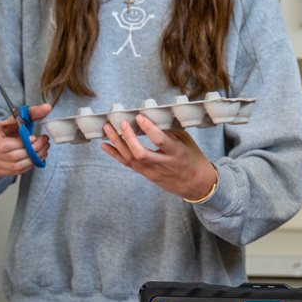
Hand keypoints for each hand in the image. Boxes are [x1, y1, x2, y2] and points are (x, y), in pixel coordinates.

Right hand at [0, 103, 51, 176]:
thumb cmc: (3, 129)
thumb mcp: (13, 119)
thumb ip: (30, 113)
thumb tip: (48, 107)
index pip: (6, 146)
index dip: (24, 144)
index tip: (36, 137)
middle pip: (14, 158)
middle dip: (35, 150)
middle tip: (45, 142)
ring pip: (17, 167)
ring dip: (35, 158)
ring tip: (44, 148)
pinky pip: (17, 172)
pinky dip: (30, 165)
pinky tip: (37, 156)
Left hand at [101, 113, 216, 200]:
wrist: (196, 184)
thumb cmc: (193, 159)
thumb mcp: (188, 142)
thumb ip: (171, 131)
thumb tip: (153, 119)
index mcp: (177, 153)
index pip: (160, 141)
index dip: (149, 128)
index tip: (140, 117)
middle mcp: (163, 164)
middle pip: (140, 153)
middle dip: (128, 137)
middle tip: (122, 123)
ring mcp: (153, 171)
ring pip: (130, 159)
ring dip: (117, 143)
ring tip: (107, 129)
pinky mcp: (147, 175)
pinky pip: (128, 164)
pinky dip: (115, 154)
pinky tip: (105, 145)